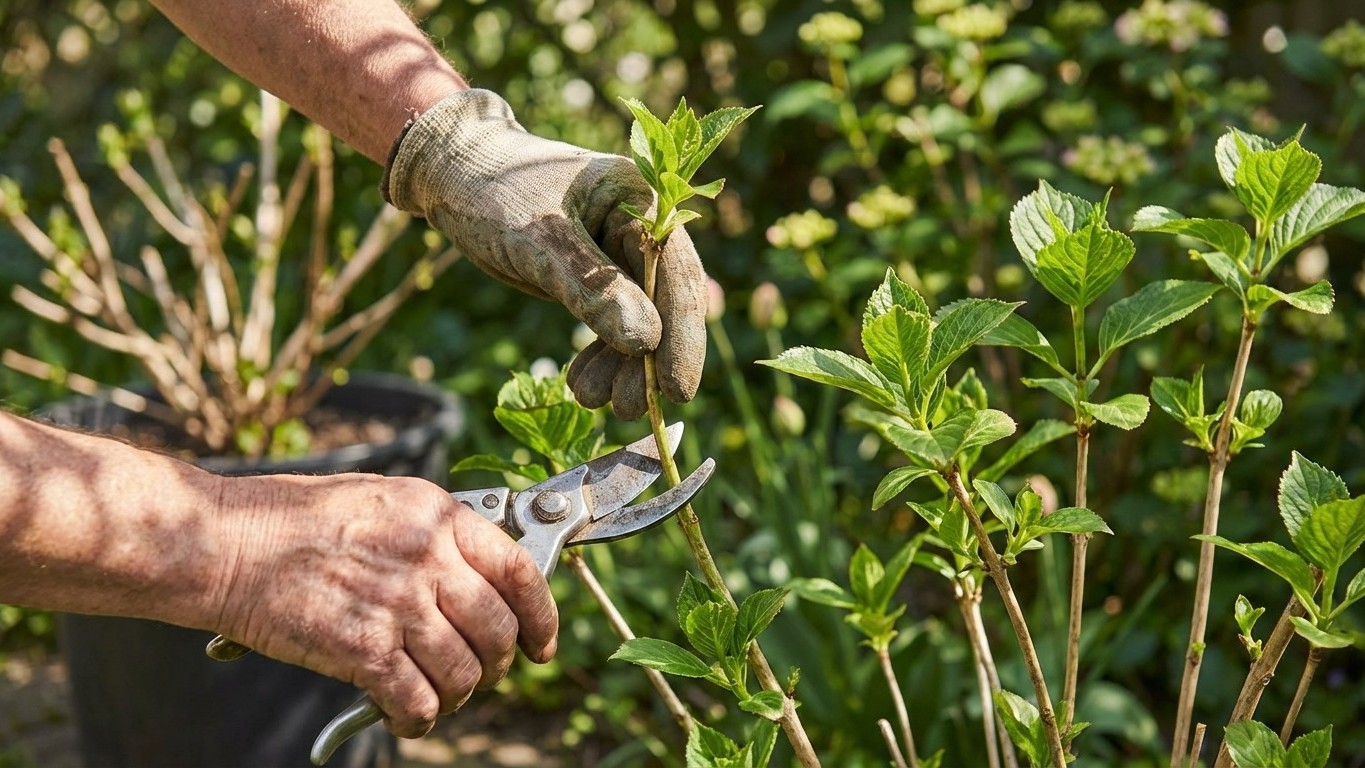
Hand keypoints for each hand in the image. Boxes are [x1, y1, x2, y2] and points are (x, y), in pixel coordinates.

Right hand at [207, 472, 557, 738]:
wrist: (223, 542)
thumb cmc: (291, 517)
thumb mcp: (382, 499)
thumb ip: (435, 531)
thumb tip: (479, 572)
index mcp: (437, 514)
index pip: (518, 570)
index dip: (542, 615)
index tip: (542, 642)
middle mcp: (428, 557)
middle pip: (498, 628)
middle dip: (500, 662)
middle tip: (483, 674)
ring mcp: (398, 604)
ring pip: (465, 671)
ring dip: (460, 693)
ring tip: (440, 694)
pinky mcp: (363, 650)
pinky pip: (419, 701)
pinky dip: (420, 718)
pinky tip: (406, 715)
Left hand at [384, 89, 705, 419]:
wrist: (452, 175)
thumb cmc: (495, 191)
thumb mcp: (540, 239)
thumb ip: (593, 289)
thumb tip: (645, 342)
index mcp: (641, 202)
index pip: (678, 276)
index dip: (682, 335)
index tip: (678, 390)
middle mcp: (640, 230)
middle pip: (663, 306)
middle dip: (647, 362)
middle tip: (625, 409)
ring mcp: (618, 257)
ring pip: (638, 324)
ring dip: (621, 368)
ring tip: (589, 399)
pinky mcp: (594, 280)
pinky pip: (611, 326)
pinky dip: (600, 358)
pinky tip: (581, 384)